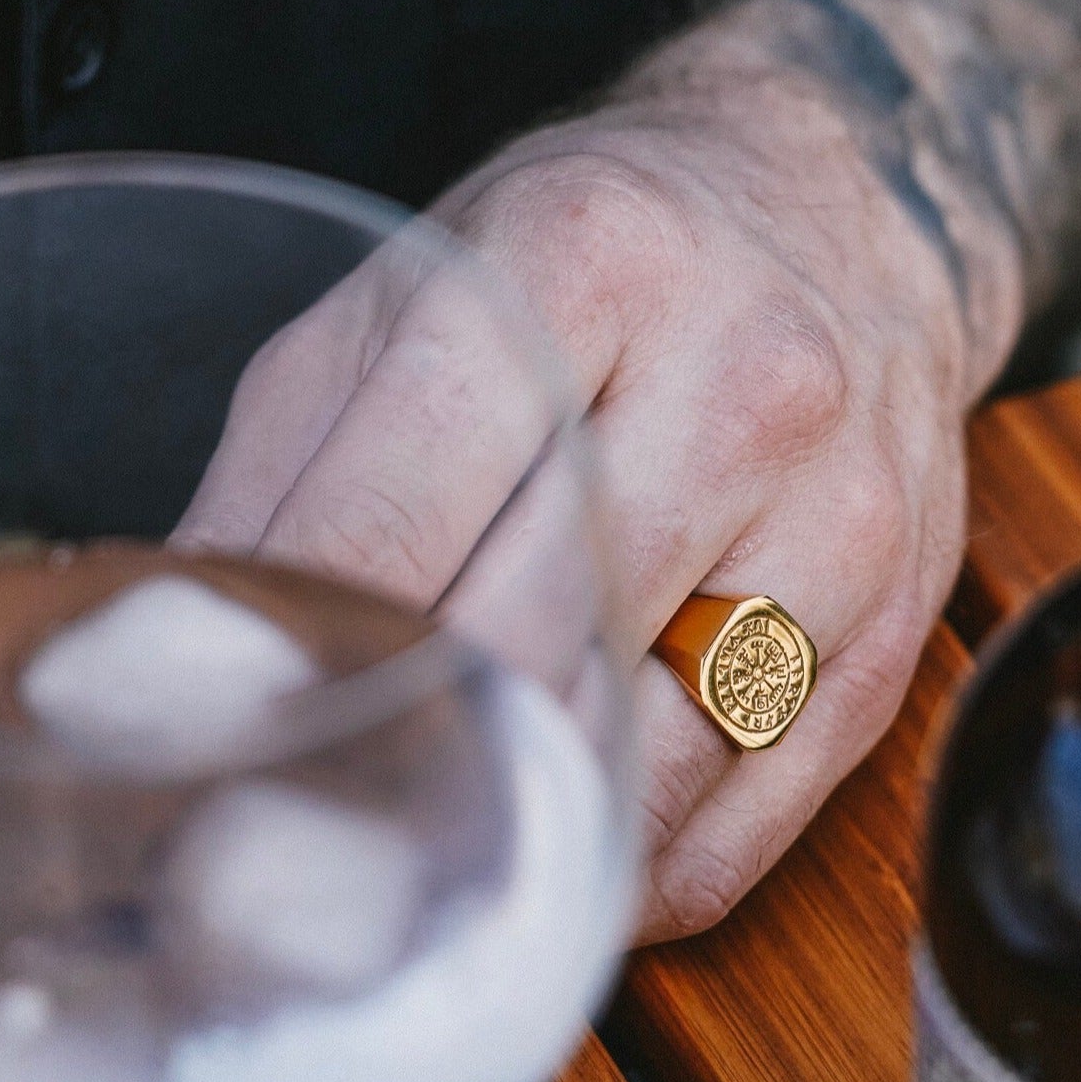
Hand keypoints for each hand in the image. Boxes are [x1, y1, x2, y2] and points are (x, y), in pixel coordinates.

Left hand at [175, 65, 994, 938]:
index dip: (289, 655)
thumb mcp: (417, 292)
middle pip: (520, 650)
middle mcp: (737, 387)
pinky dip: (622, 866)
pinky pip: (739, 828)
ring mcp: (841, 517)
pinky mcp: (894, 628)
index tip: (219, 745)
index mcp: (581, 264)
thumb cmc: (610, 258)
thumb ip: (291, 467)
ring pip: (639, 765)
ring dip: (519, 827)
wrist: (845, 215)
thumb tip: (186, 658)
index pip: (394, 519)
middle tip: (305, 821)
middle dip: (395, 746)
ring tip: (441, 838)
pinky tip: (565, 838)